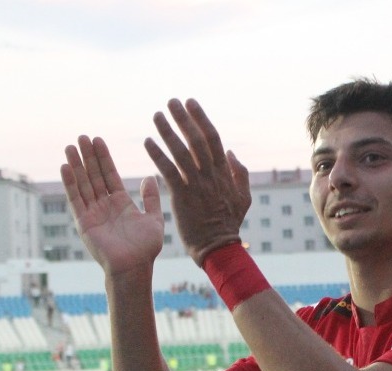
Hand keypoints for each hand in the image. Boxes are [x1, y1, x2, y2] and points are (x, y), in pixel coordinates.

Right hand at [61, 136, 164, 276]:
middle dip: (88, 157)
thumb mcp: (154, 219)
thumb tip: (150, 177)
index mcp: (120, 203)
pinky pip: (75, 199)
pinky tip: (65, 167)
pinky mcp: (84, 222)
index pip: (109, 174)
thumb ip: (151, 198)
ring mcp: (92, 213)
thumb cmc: (146, 248)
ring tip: (70, 146)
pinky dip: (70, 183)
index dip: (103, 158)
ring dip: (76, 165)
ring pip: (83, 184)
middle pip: (93, 175)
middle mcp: (104, 205)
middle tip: (82, 136)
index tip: (98, 140)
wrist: (134, 268)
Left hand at [144, 99, 251, 265]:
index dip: (201, 118)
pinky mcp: (182, 196)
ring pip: (181, 152)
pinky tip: (147, 142)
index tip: (191, 103)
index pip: (212, 138)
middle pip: (197, 140)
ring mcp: (197, 185)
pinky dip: (157, 154)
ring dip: (168, 132)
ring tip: (156, 116)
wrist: (217, 247)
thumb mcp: (244, 198)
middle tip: (171, 102)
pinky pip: (168, 171)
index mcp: (224, 173)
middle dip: (184, 118)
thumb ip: (239, 173)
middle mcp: (211, 175)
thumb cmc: (228, 223)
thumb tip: (230, 152)